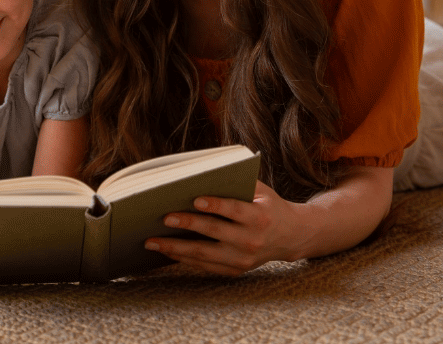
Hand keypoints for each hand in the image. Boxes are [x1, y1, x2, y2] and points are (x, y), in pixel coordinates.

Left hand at [144, 181, 301, 275]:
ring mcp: (243, 259)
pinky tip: (166, 251)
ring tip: (152, 241)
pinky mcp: (235, 270)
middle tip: (164, 218)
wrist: (290, 236)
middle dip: (187, 225)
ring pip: (204, 254)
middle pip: (214, 233)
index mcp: (259, 217)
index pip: (234, 210)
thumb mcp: (260, 190)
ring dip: (175, 248)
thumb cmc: (268, 205)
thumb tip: (200, 173)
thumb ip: (236, 181)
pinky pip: (205, 265)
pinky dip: (184, 259)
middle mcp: (252, 241)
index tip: (195, 199)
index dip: (215, 205)